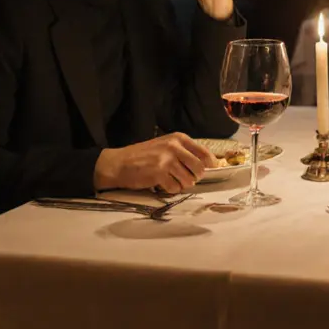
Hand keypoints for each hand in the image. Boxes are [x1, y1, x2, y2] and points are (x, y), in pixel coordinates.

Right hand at [94, 132, 218, 193]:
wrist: (118, 163)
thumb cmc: (142, 155)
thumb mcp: (165, 146)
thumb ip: (184, 152)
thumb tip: (207, 165)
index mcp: (178, 138)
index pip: (204, 153)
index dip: (210, 165)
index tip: (210, 171)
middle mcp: (174, 147)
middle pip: (199, 169)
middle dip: (195, 177)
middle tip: (185, 178)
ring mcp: (167, 160)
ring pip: (189, 181)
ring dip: (181, 184)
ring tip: (170, 180)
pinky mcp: (159, 174)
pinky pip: (175, 188)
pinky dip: (170, 190)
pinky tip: (161, 184)